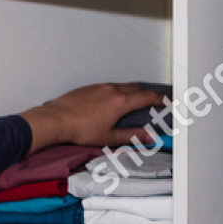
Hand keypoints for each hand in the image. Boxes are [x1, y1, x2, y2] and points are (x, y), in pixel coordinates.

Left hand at [19, 82, 168, 151]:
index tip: (166, 100)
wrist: (56, 120)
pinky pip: (108, 86)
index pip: (146, 97)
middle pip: (135, 88)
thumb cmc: (81, 131)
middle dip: (146, 94)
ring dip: (131, 91)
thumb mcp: (108, 137)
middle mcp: (112, 90)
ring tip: (134, 100)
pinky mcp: (88, 87)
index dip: (159, 99)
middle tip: (152, 101)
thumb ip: (130, 136)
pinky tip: (112, 99)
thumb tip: (150, 138)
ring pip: (121, 86)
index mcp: (120, 102)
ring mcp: (99, 86)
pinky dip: (117, 91)